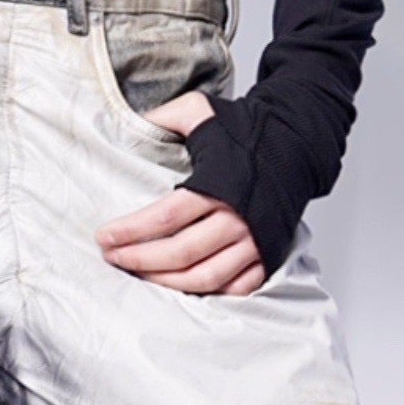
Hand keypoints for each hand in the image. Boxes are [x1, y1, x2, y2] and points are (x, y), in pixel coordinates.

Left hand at [96, 93, 265, 296]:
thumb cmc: (248, 131)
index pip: (164, 217)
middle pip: (180, 253)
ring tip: (140, 275)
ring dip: (166, 282)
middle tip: (113, 258)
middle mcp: (237, 218)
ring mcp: (254, 241)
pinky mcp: (268, 255)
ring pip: (204, 277)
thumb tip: (132, 123)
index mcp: (217, 185)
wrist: (298, 142)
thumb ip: (165, 116)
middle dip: (139, 260)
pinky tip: (182, 286)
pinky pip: (236, 287)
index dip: (130, 231)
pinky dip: (208, 292)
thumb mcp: (202, 112)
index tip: (104, 236)